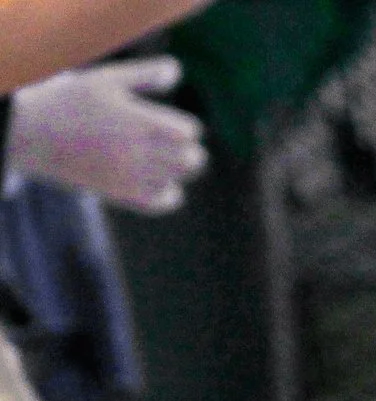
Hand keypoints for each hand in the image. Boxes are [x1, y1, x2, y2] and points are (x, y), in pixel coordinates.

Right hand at [8, 58, 206, 211]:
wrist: (33, 133)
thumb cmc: (70, 100)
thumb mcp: (106, 80)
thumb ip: (144, 74)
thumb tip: (176, 70)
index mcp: (138, 121)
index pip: (188, 132)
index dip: (186, 127)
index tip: (171, 124)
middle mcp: (137, 150)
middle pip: (191, 160)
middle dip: (189, 151)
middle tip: (174, 144)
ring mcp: (129, 175)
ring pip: (177, 179)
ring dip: (176, 169)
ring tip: (162, 159)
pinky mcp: (120, 193)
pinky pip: (162, 203)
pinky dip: (169, 194)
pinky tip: (157, 181)